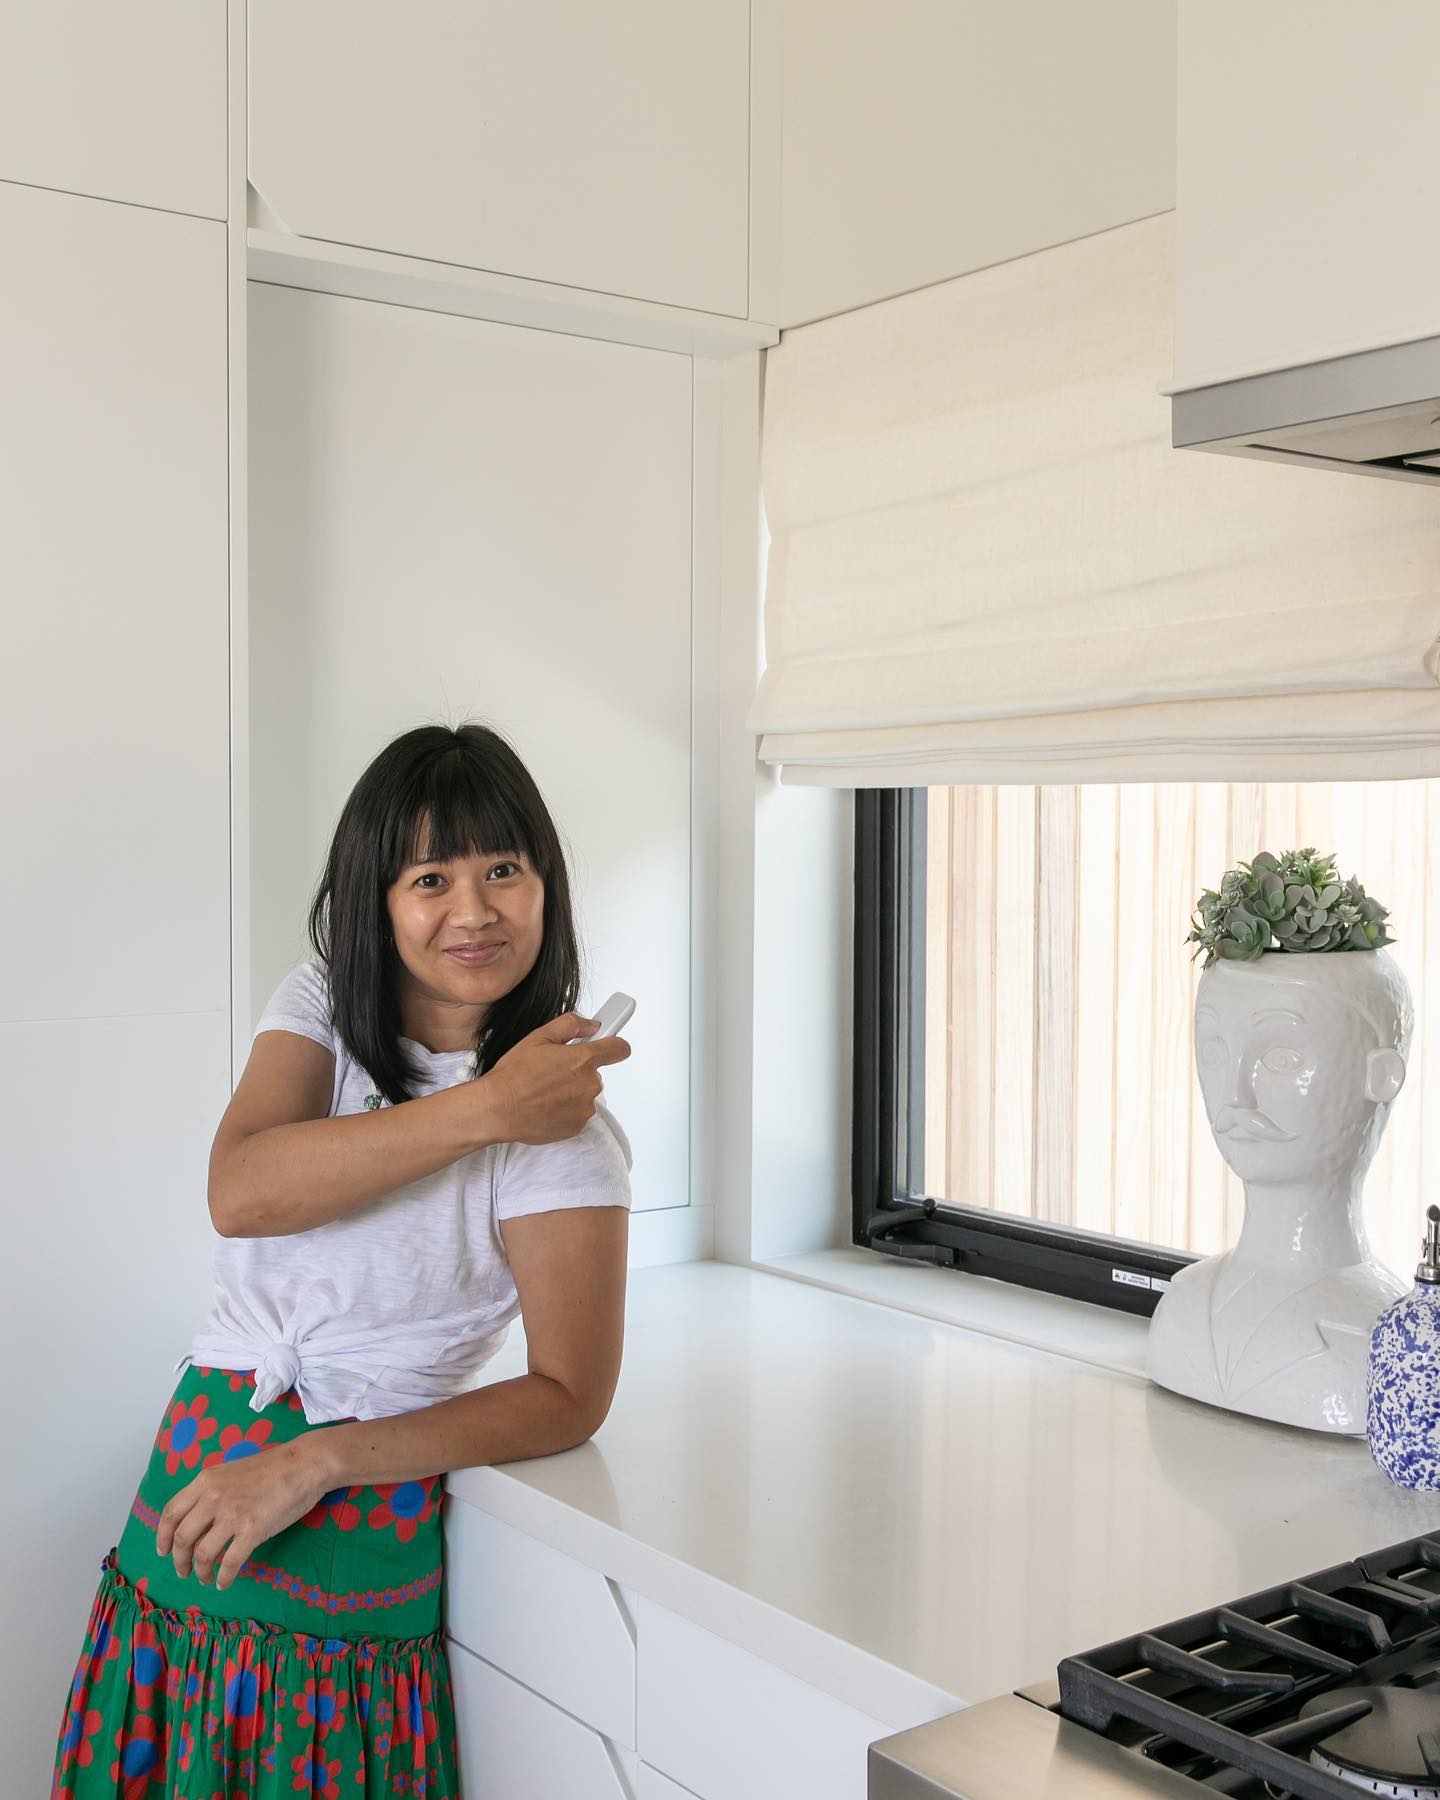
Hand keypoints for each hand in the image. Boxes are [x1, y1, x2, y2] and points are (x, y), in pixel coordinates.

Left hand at [155, 1434, 335, 1590]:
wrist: (305, 1463)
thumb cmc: (273, 1467)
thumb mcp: (232, 1472)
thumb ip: (212, 1493)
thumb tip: (200, 1523)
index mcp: (205, 1480)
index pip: (171, 1513)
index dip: (163, 1537)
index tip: (163, 1551)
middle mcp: (213, 1497)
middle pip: (183, 1538)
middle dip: (179, 1561)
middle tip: (183, 1572)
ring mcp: (232, 1514)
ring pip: (203, 1554)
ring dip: (200, 1572)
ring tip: (205, 1579)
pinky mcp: (252, 1530)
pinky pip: (230, 1562)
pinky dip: (224, 1577)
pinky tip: (225, 1582)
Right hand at [475, 1011, 631, 1145]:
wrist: (497, 1109)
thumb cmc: (513, 1075)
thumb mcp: (538, 1037)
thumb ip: (570, 1025)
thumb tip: (591, 1025)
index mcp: (583, 1060)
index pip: (619, 1049)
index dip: (613, 1044)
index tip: (608, 1043)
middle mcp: (589, 1085)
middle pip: (594, 1073)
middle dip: (577, 1070)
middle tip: (551, 1070)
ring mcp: (585, 1108)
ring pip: (584, 1094)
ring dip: (571, 1092)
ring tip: (543, 1090)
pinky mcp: (577, 1127)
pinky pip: (577, 1113)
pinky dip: (565, 1110)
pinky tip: (544, 1105)